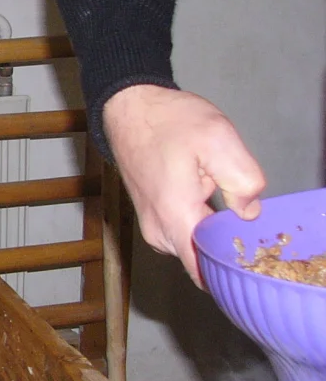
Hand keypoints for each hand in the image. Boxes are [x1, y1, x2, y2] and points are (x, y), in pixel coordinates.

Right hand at [103, 84, 265, 286]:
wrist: (129, 107)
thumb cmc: (170, 122)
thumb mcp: (219, 139)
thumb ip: (243, 180)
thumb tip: (248, 213)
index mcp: (175, 216)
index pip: (202, 273)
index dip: (230, 272)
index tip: (253, 257)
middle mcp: (157, 230)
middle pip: (200, 261)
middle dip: (226, 250)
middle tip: (250, 224)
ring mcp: (150, 224)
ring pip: (191, 247)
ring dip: (213, 236)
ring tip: (230, 209)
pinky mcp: (150, 215)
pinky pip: (181, 233)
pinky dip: (199, 226)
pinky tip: (211, 202)